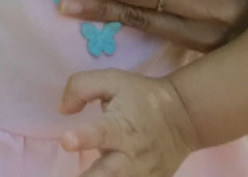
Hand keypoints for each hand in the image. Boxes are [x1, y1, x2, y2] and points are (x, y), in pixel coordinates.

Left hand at [59, 71, 198, 176]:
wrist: (184, 117)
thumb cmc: (142, 97)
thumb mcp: (113, 80)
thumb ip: (81, 87)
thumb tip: (63, 109)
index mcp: (121, 126)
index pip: (101, 132)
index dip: (84, 138)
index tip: (66, 141)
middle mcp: (131, 153)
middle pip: (110, 172)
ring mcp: (142, 172)